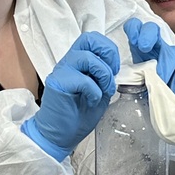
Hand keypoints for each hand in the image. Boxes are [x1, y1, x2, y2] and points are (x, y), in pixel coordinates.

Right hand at [21, 32, 119, 160]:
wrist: (59, 135)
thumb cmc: (77, 115)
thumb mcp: (99, 92)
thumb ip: (105, 78)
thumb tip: (117, 71)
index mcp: (78, 62)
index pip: (93, 39)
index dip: (108, 49)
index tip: (114, 69)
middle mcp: (68, 62)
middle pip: (89, 39)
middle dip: (107, 54)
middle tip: (111, 74)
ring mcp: (62, 71)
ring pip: (87, 58)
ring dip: (103, 75)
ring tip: (104, 91)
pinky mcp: (58, 84)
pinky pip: (82, 80)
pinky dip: (94, 91)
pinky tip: (91, 101)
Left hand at [124, 18, 174, 124]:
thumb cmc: (162, 93)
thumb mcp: (144, 85)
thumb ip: (135, 79)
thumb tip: (123, 84)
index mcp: (144, 50)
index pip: (136, 29)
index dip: (134, 29)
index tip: (133, 40)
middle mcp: (160, 46)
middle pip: (152, 29)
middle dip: (147, 36)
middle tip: (143, 47)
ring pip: (169, 54)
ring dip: (163, 72)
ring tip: (159, 87)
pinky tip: (174, 92)